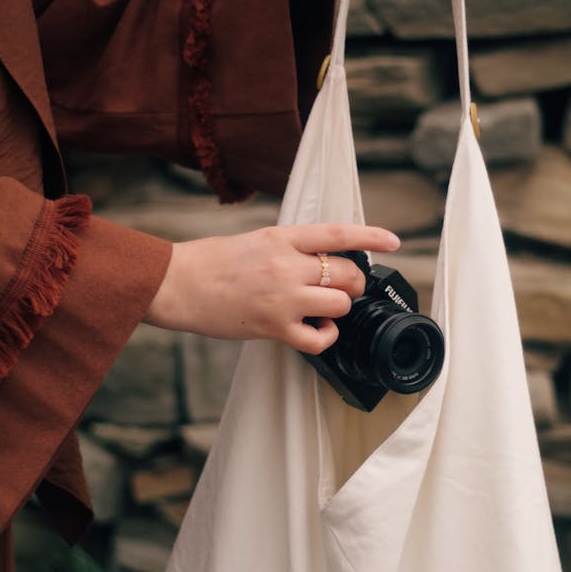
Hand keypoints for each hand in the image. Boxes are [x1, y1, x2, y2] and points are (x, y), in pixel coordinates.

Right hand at [144, 223, 399, 353]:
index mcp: (282, 237)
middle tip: (344, 288)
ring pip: (341, 303)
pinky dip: (326, 336)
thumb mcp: (255, 240)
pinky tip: (317, 329)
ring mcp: (283, 297)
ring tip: (323, 309)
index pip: (338, 233)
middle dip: (354, 282)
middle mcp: (287, 265)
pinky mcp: (275, 327)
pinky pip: (320, 337)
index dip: (371, 236)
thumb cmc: (210, 262)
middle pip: (347, 273)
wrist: (176, 284)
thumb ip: (289, 248)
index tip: (394, 241)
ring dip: (339, 308)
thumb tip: (320, 261)